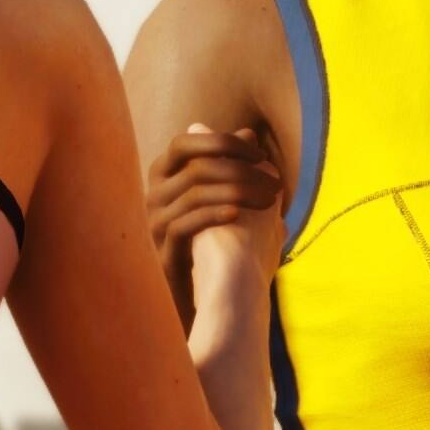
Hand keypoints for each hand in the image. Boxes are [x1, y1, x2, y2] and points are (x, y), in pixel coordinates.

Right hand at [144, 123, 283, 307]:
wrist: (200, 296)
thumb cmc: (213, 240)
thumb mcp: (224, 198)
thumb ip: (232, 166)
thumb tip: (249, 133)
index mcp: (164, 177)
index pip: (184, 144)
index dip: (222, 143)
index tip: (260, 154)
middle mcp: (154, 197)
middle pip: (195, 168)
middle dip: (241, 171)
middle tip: (275, 184)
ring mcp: (155, 226)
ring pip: (194, 195)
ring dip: (238, 193)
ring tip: (270, 202)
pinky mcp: (163, 253)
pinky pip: (184, 225)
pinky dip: (214, 215)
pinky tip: (239, 215)